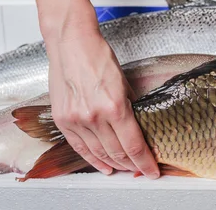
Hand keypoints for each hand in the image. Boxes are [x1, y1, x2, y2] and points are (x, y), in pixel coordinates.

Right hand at [46, 27, 159, 177]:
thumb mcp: (125, 82)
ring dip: (114, 164)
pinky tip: (102, 166)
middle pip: (117, 152)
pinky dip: (92, 159)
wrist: (72, 44)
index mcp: (114, 106)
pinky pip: (79, 147)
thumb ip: (131, 105)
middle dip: (132, 165)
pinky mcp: (63, 120)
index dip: (145, 162)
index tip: (152, 170)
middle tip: (141, 169)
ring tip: (125, 169)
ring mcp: (76, 120)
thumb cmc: (98, 57)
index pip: (133, 145)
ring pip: (98, 153)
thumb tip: (139, 124)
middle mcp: (94, 117)